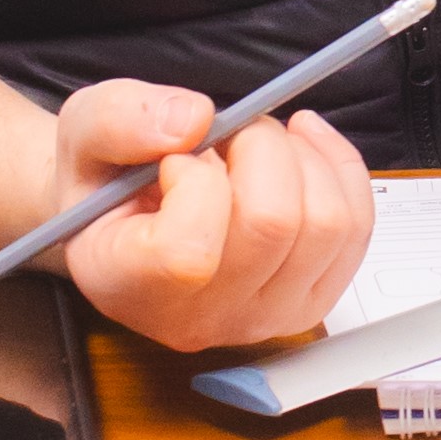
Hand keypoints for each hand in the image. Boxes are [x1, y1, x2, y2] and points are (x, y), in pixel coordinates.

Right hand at [52, 81, 373, 352]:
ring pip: (326, 223)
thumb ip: (120, 120)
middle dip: (260, 146)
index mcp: (124, 285)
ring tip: (257, 142)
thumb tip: (193, 121)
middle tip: (229, 131)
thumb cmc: (106, 178)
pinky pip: (356, 226)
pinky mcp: (311, 300)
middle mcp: (195, 319)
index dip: (196, 180)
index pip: (187, 252)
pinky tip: (302, 145)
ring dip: (301, 156)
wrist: (129, 212)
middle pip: (273, 224)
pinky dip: (338, 168)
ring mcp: (261, 317)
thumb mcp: (84, 131)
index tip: (177, 158)